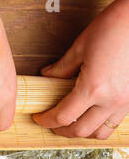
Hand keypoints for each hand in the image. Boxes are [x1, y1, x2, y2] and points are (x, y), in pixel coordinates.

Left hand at [33, 0, 128, 138]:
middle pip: (80, 131)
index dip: (46, 121)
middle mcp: (111, 100)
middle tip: (51, 123)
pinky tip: (91, 114)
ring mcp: (126, 102)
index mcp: (93, 88)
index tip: (39, 118)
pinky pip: (115, 122)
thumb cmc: (114, 26)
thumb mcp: (81, 47)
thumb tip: (47, 76)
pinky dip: (100, 124)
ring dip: (83, 131)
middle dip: (61, 130)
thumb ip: (62, 68)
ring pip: (101, 132)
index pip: (63, 117)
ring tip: (71, 122)